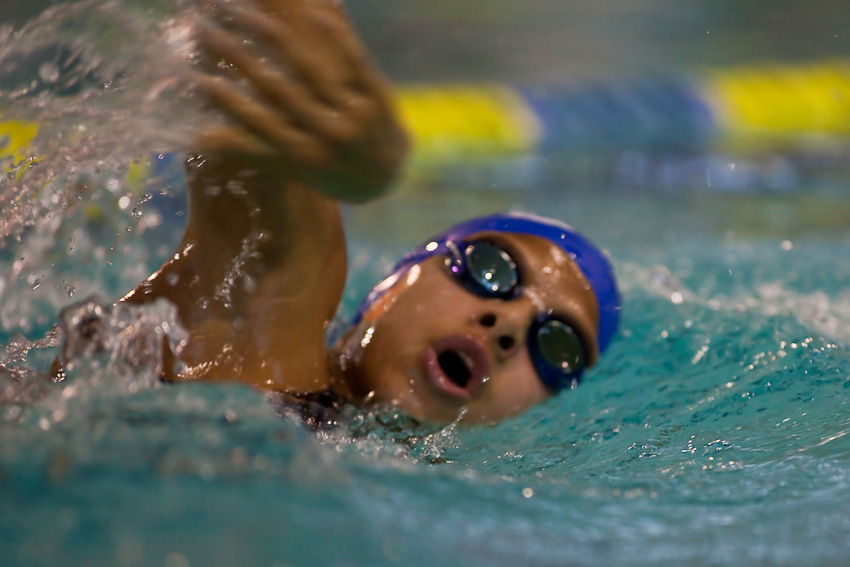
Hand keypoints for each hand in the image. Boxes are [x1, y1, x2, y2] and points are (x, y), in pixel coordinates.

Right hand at [192, 0, 407, 202]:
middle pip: (277, 90)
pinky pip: (357, 61)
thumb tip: (196, 139)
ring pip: (310, 69)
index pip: (259, 125)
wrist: (390, 175)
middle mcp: (329, 136)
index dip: (228, 102)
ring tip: (241, 11)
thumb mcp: (290, 167)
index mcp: (305, 157)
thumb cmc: (328, 170)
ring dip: (273, 36)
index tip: (197, 77)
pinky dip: (337, 35)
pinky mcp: (379, 97)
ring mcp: (356, 115)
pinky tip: (313, 9)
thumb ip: (249, 151)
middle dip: (238, 57)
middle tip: (205, 30)